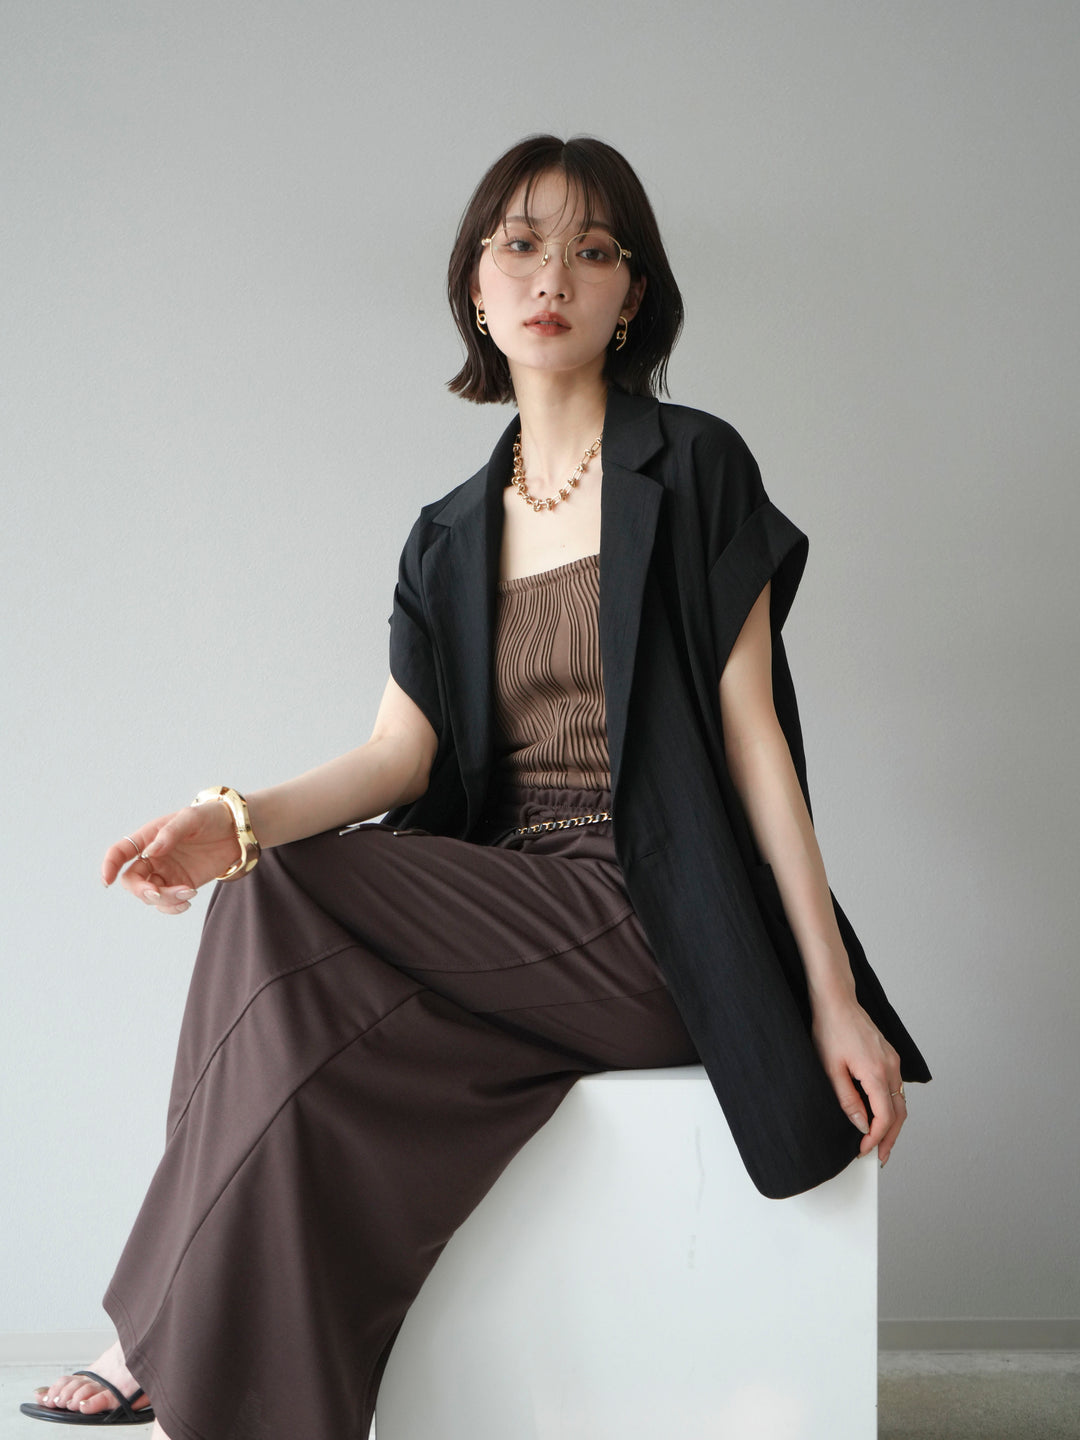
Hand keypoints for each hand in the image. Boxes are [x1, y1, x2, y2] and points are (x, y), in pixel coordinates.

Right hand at [101, 802, 241, 914]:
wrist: (236, 831)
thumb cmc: (211, 817)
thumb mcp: (191, 818)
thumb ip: (170, 833)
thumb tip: (150, 852)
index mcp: (149, 837)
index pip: (120, 852)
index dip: (110, 866)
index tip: (108, 881)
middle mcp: (153, 858)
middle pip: (133, 881)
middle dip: (143, 891)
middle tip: (159, 893)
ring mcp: (166, 873)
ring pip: (150, 895)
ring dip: (164, 900)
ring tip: (188, 892)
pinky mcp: (181, 885)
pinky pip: (167, 903)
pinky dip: (173, 907)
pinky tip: (188, 900)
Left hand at [810, 993, 906, 1164]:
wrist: (836, 1000)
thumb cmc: (829, 1029)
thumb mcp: (831, 1069)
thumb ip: (847, 1100)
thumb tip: (861, 1125)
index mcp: (877, 1072)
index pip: (885, 1117)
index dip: (876, 1138)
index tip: (864, 1151)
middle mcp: (891, 1067)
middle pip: (899, 1113)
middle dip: (890, 1138)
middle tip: (879, 1158)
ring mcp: (893, 1060)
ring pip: (900, 1101)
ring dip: (892, 1124)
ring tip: (880, 1142)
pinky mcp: (889, 1056)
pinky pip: (896, 1087)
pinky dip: (891, 1106)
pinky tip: (878, 1115)